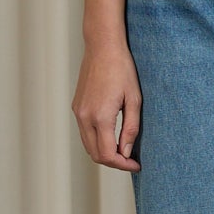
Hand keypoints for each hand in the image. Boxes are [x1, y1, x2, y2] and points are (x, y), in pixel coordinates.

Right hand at [73, 36, 141, 170]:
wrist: (102, 48)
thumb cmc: (122, 70)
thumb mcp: (134, 100)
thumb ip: (130, 129)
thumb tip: (125, 152)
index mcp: (100, 117)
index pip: (108, 155)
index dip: (123, 165)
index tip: (136, 164)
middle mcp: (85, 117)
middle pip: (95, 154)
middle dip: (114, 162)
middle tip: (131, 160)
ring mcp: (78, 112)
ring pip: (88, 146)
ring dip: (104, 153)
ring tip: (122, 150)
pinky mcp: (76, 107)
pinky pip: (84, 133)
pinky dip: (96, 141)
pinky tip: (111, 137)